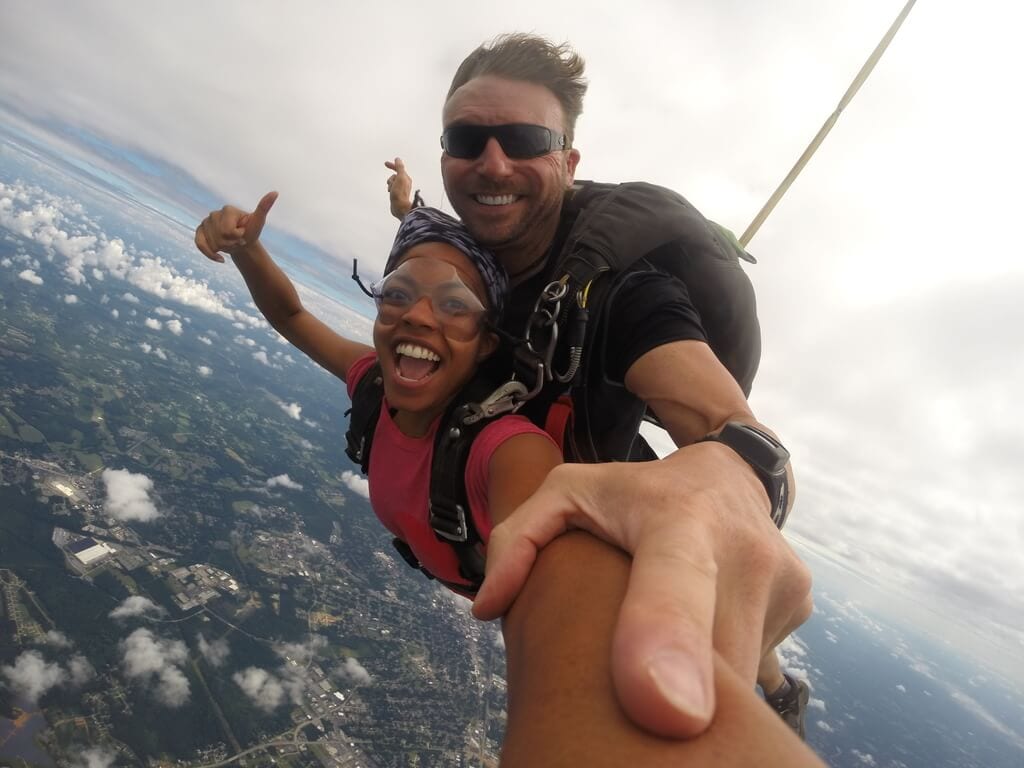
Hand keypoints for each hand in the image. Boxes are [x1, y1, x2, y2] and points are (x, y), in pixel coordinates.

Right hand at [194, 191, 277, 262]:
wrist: (242, 242)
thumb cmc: (251, 231)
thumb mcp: (259, 221)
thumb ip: (264, 207)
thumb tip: (275, 192)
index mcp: (228, 209)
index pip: (228, 231)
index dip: (237, 237)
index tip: (243, 234)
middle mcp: (214, 213)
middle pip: (220, 238)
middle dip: (231, 244)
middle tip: (237, 240)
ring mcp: (205, 222)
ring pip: (212, 244)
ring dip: (223, 249)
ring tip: (230, 243)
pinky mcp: (199, 231)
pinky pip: (200, 245)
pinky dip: (210, 254)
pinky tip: (220, 259)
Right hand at [384, 157, 413, 219]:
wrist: (399, 207)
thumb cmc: (400, 193)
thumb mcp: (400, 177)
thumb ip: (399, 167)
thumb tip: (398, 159)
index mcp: (407, 178)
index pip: (399, 169)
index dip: (392, 165)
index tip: (385, 163)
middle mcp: (405, 184)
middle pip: (394, 176)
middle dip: (390, 179)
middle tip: (390, 184)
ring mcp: (401, 190)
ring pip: (392, 182)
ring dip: (390, 184)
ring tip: (391, 190)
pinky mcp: (397, 195)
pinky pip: (391, 188)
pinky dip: (389, 189)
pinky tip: (390, 194)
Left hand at [474, 442, 812, 738]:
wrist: (728, 475)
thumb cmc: (634, 494)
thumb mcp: (569, 494)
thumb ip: (518, 536)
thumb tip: (490, 605)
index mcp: (677, 519)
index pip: (676, 580)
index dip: (669, 642)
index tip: (666, 711)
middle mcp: (743, 548)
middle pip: (704, 662)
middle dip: (667, 686)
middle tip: (631, 675)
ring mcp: (781, 581)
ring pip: (731, 676)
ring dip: (695, 673)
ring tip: (668, 630)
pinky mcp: (797, 606)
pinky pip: (751, 665)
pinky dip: (719, 663)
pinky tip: (702, 624)